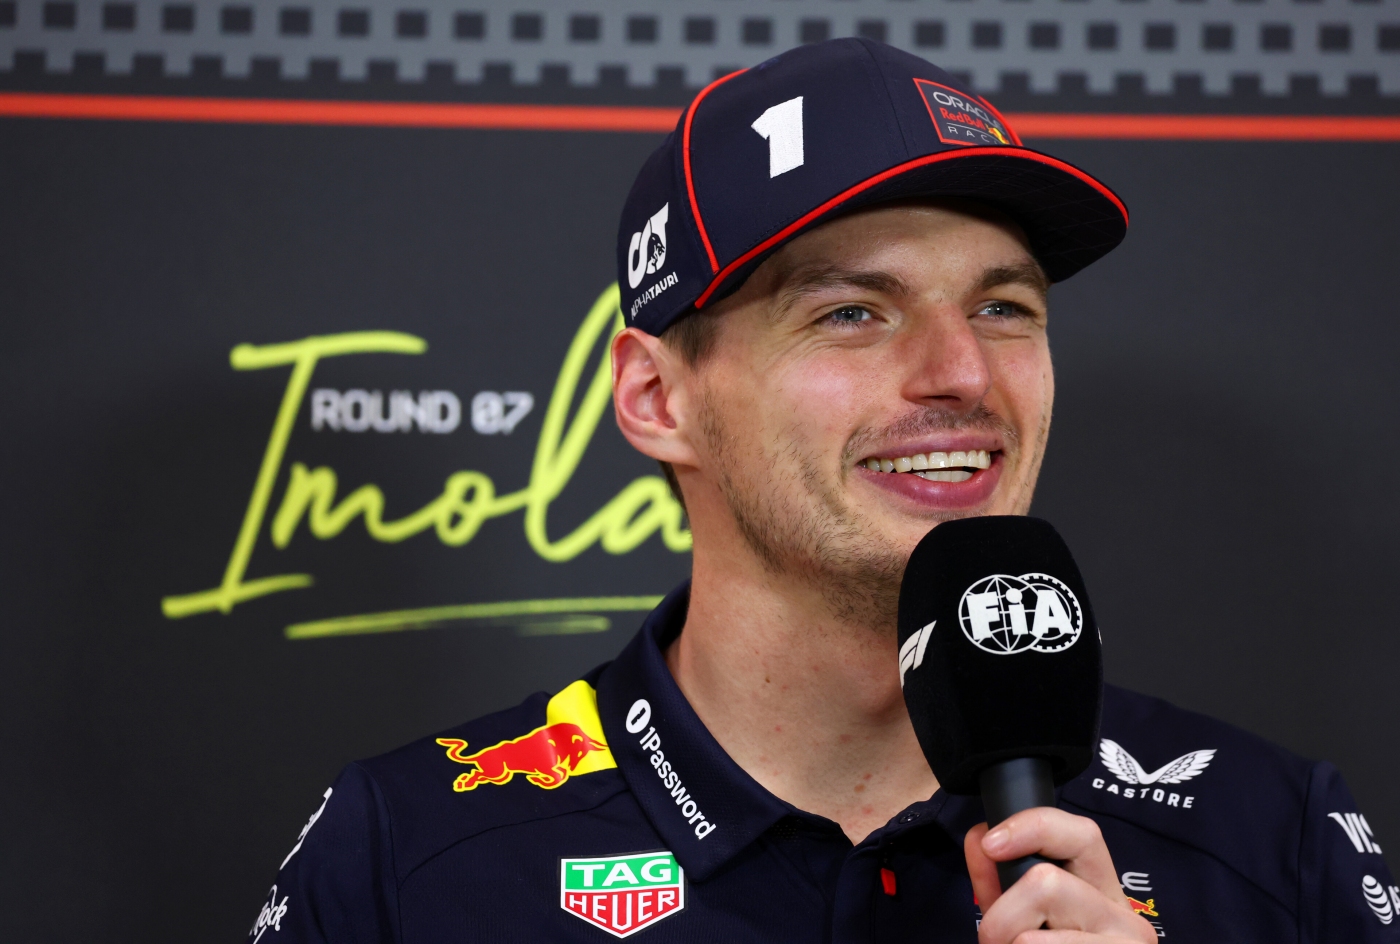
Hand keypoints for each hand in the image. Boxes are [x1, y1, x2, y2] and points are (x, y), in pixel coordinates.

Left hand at [964, 808, 1157, 942]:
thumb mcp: (1021, 918)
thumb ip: (998, 881)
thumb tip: (979, 840)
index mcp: (1102, 890)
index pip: (1081, 833)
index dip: (1031, 827)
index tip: (990, 844)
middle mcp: (1124, 917)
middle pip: (1045, 883)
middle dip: (1001, 917)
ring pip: (1032, 939)